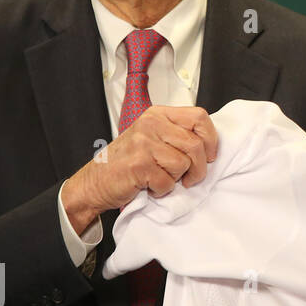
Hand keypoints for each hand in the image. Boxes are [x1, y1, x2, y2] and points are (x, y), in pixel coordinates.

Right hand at [60, 106, 217, 233]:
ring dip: (177, 179)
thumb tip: (210, 144)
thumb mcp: (153, 138)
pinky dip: (162, 190)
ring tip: (161, 178)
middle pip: (195, 144)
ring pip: (183, 164)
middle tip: (190, 178)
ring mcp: (143, 143)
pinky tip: (150, 185)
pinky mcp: (138, 165)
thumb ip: (177, 134)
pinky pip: (167, 182)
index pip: (199, 117)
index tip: (210, 155)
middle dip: (199, 167)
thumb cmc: (127, 162)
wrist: (94, 182)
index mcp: (158, 115)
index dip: (211, 139)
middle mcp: (150, 124)